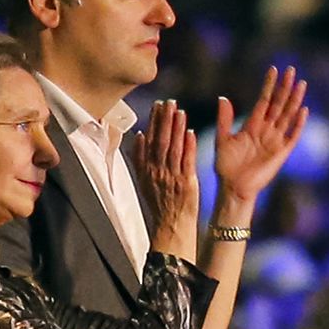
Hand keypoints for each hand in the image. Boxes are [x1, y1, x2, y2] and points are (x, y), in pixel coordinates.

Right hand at [133, 99, 198, 240]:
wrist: (170, 226)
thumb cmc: (160, 203)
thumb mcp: (144, 180)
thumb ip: (140, 158)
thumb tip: (139, 135)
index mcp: (147, 169)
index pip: (149, 140)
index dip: (153, 121)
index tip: (157, 105)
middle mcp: (157, 171)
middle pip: (160, 141)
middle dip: (164, 120)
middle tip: (168, 102)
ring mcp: (171, 177)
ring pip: (173, 148)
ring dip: (176, 128)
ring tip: (179, 111)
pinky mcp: (186, 183)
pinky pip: (186, 162)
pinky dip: (188, 146)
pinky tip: (190, 132)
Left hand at [213, 66, 308, 203]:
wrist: (233, 188)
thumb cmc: (226, 166)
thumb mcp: (222, 139)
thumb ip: (225, 119)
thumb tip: (223, 98)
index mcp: (252, 125)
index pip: (264, 100)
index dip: (269, 85)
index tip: (273, 70)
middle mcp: (266, 130)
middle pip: (278, 104)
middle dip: (284, 87)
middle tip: (291, 70)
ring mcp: (275, 140)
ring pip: (287, 115)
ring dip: (294, 100)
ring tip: (301, 84)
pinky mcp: (282, 153)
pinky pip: (293, 135)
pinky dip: (298, 123)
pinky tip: (304, 110)